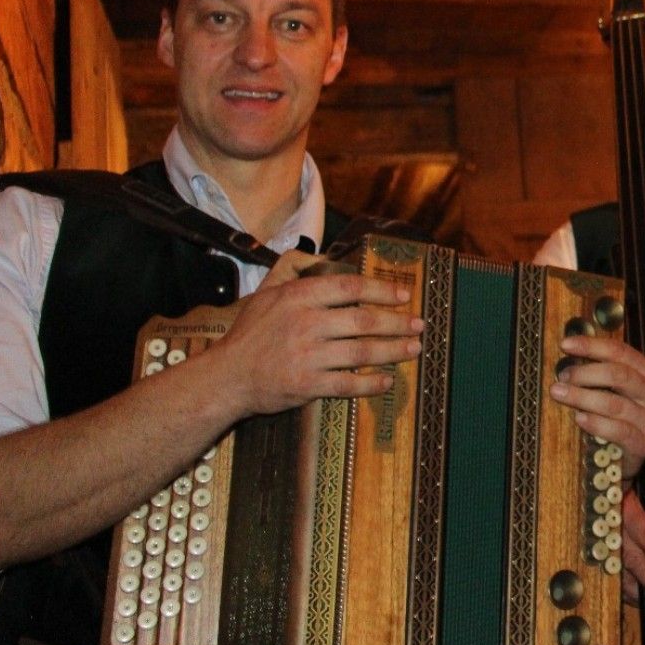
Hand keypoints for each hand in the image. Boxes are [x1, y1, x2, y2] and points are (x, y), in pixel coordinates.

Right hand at [203, 250, 422, 418]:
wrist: (225, 377)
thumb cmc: (249, 335)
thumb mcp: (267, 295)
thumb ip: (296, 275)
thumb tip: (324, 260)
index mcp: (298, 297)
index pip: (350, 288)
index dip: (382, 291)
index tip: (404, 295)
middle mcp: (306, 323)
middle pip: (364, 321)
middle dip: (398, 323)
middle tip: (419, 325)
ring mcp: (307, 355)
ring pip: (363, 352)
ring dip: (394, 351)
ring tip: (414, 349)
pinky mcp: (307, 385)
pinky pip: (348, 384)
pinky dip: (371, 383)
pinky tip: (387, 381)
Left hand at [551, 334, 644, 469]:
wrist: (626, 457)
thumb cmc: (614, 417)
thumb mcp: (610, 389)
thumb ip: (596, 371)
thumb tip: (567, 351)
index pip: (621, 352)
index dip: (592, 346)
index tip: (565, 345)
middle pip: (620, 375)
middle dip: (586, 373)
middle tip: (562, 376)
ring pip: (615, 404)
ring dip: (583, 397)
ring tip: (559, 394)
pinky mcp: (642, 444)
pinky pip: (619, 431)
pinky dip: (596, 423)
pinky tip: (579, 418)